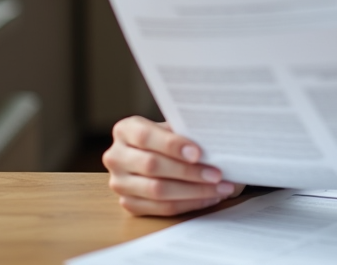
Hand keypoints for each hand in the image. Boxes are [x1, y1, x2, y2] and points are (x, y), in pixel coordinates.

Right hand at [103, 116, 244, 215]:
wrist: (150, 154)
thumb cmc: (166, 138)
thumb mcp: (170, 128)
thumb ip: (184, 132)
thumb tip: (212, 143)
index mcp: (124, 130)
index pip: (145, 136)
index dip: (172, 145)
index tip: (197, 153)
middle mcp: (116, 157)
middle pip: (152, 166)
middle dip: (189, 171)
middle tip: (217, 174)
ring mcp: (119, 183)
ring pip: (158, 191)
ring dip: (194, 191)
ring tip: (220, 188)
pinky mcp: (129, 204)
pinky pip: (161, 208)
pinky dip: (189, 204)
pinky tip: (209, 198)